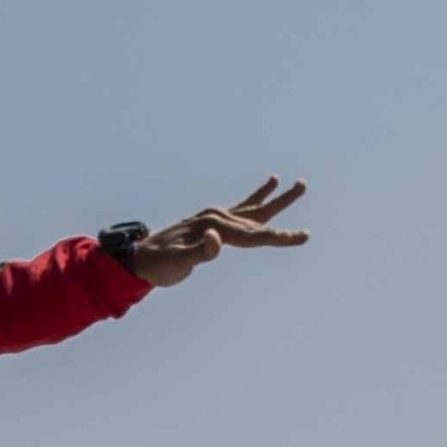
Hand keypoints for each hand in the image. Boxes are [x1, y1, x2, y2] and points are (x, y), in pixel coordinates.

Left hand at [121, 178, 307, 289]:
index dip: (280, 237)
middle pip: (258, 218)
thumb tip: (217, 239)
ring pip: (254, 209)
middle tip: (305, 188)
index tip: (303, 236)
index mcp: (215, 226)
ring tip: (297, 183)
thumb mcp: (177, 263)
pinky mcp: (214, 221)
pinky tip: (270, 183)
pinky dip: (257, 199)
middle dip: (284, 209)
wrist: (141, 257)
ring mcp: (216, 216)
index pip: (253, 234)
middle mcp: (218, 216)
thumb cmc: (160, 264)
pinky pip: (241, 209)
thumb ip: (199, 252)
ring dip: (276, 197)